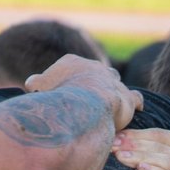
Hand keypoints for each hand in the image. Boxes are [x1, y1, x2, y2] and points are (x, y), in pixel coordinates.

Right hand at [25, 54, 142, 131]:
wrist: (82, 107)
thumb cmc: (56, 98)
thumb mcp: (38, 88)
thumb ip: (37, 84)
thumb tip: (32, 83)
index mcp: (71, 62)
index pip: (69, 67)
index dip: (66, 80)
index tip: (64, 92)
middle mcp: (94, 67)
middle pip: (94, 71)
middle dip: (91, 81)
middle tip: (87, 96)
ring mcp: (112, 81)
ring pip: (114, 80)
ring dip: (112, 88)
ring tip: (110, 100)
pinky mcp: (127, 97)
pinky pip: (135, 97)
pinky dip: (135, 102)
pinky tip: (136, 107)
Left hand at [112, 127, 169, 169]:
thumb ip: (169, 153)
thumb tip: (127, 142)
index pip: (161, 135)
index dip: (136, 134)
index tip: (114, 136)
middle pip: (161, 148)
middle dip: (133, 145)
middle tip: (110, 146)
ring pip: (167, 163)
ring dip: (140, 158)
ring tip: (119, 157)